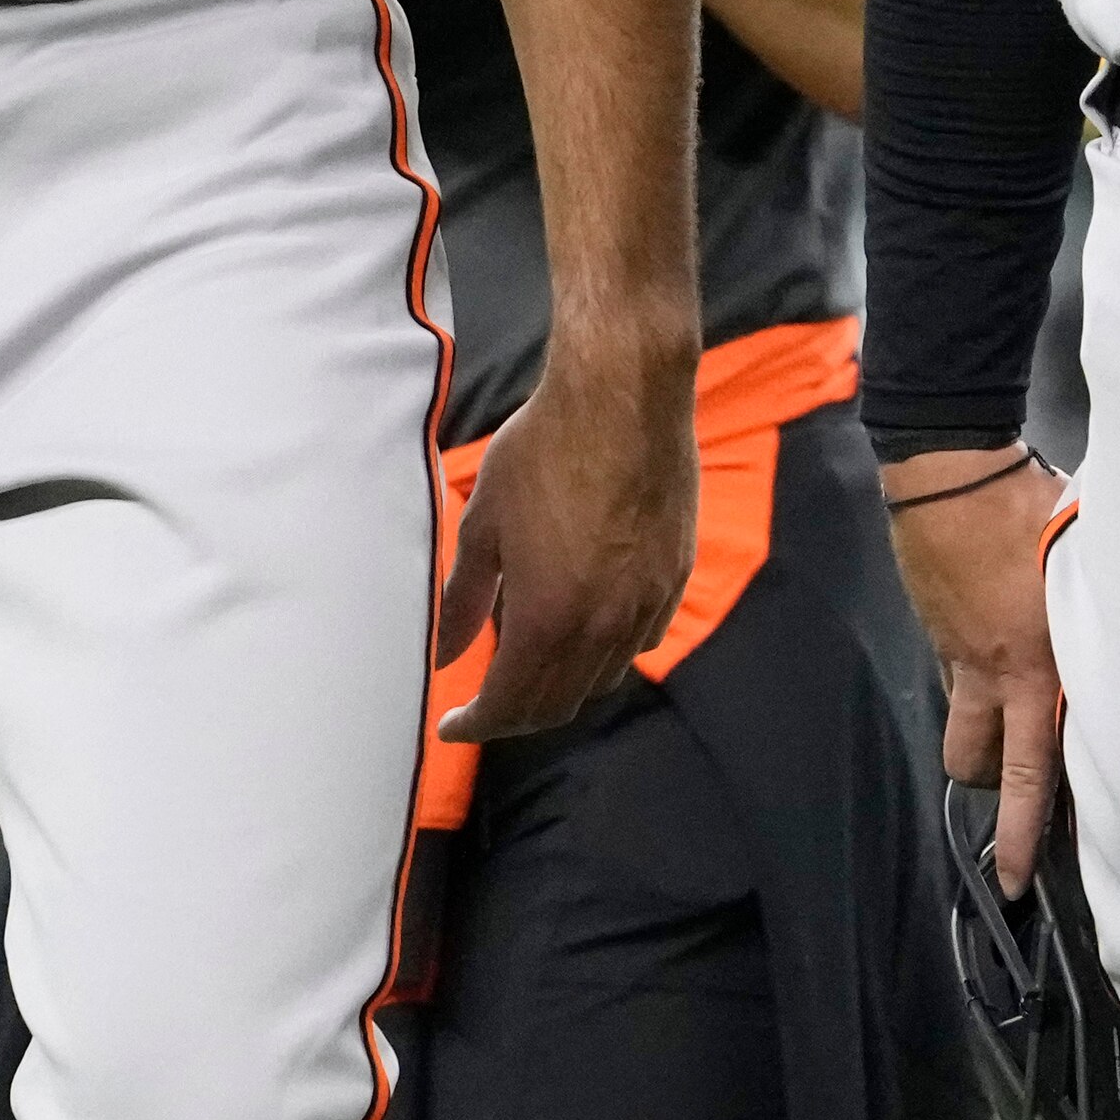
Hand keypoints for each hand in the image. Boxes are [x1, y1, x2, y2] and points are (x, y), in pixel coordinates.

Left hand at [435, 338, 695, 742]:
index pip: (509, 706)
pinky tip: (586, 622)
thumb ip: (464, 598)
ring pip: (602, 679)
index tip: (453, 725)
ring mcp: (646, 604)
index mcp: (547, 618)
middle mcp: (603, 626)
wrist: (623, 395)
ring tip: (530, 661)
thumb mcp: (484, 523)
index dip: (476, 725)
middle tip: (485, 703)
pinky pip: (639, 640)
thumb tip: (445, 653)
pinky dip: (606, 651)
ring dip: (562, 685)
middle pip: (558, 705)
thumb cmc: (545, 448)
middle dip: (515, 715)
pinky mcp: (674, 577)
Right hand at [886, 445, 1065, 897]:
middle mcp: (1000, 674)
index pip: (1042, 765)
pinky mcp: (938, 632)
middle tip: (1010, 864)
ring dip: (983, 754)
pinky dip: (975, 692)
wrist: (950, 474)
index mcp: (1043, 663)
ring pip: (966, 733)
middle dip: (1003, 819)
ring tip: (1006, 762)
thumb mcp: (1084, 561)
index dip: (1032, 824)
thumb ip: (1100, 607)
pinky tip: (996, 668)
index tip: (1027, 872)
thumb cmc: (1030, 506)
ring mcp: (961, 656)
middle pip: (992, 769)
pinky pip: (957, 683)